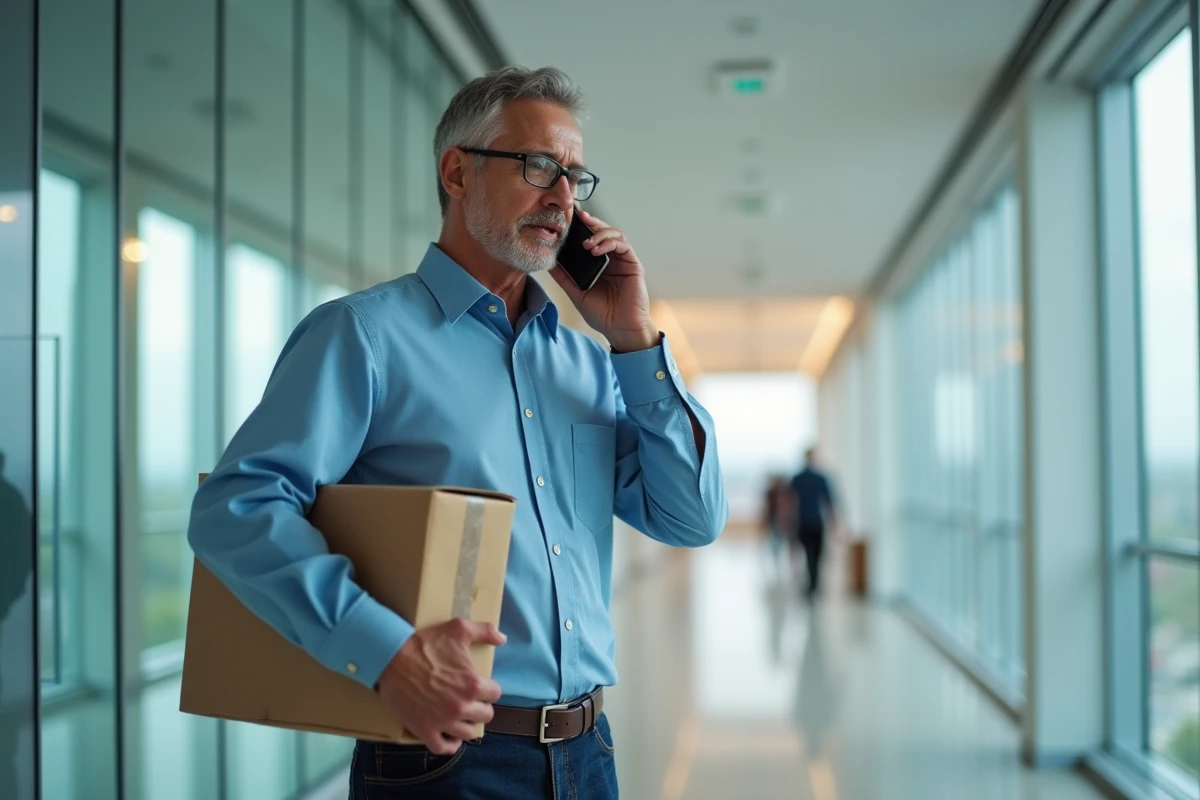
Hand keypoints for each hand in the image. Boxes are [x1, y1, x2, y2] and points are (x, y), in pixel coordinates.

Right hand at [376, 618, 505, 754]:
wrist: (390, 658)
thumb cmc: (425, 644)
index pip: (495, 694)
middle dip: (480, 707)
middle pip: (485, 716)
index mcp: (473, 684)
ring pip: (468, 733)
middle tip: (471, 700)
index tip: (481, 686)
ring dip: (467, 724)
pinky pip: (443, 748)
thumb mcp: (458, 628)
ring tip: (461, 716)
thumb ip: (485, 631)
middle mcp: (461, 706)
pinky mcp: (424, 730)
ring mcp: (443, 721)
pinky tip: (450, 737)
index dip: (489, 689)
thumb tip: (502, 639)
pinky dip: (449, 745)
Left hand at [550, 208, 658, 351]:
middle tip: (578, 216)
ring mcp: (623, 261)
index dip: (581, 228)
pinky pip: (623, 245)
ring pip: (614, 234)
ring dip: (599, 233)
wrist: (620, 330)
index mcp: (599, 264)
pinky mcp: (633, 265)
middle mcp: (612, 259)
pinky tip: (596, 250)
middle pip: (603, 231)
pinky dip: (609, 243)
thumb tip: (548, 262)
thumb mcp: (576, 293)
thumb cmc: (602, 315)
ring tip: (586, 242)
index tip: (568, 220)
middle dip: (591, 222)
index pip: (591, 239)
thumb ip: (564, 277)